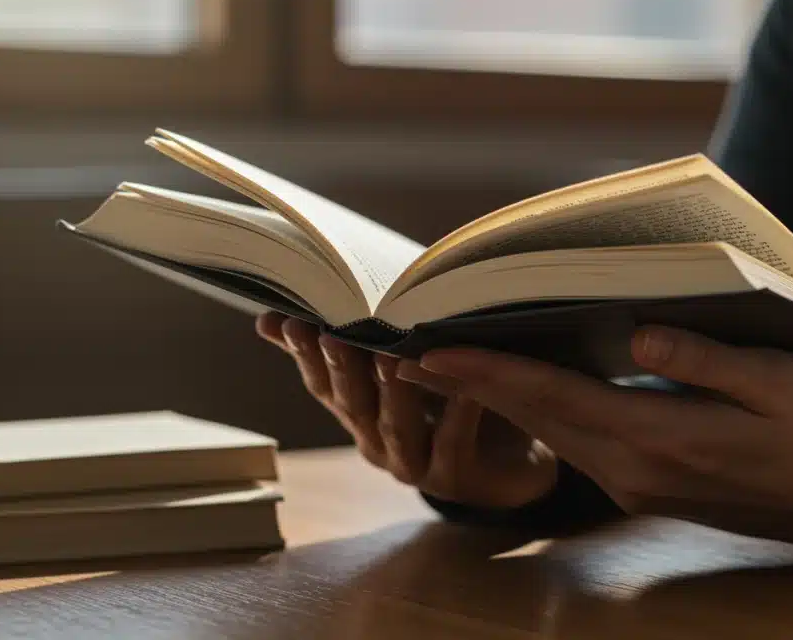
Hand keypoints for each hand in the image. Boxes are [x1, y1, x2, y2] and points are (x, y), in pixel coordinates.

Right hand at [256, 312, 557, 509]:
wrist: (512, 460)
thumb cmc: (452, 399)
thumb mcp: (402, 366)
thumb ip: (358, 342)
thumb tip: (279, 313)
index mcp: (360, 414)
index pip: (323, 383)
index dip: (303, 354)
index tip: (289, 320)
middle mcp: (377, 442)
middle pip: (352, 404)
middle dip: (340, 368)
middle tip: (331, 332)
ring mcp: (414, 465)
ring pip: (396, 428)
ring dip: (391, 392)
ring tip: (389, 355)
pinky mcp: (456, 479)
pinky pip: (452, 444)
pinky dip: (456, 415)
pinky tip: (465, 388)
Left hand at [414, 325, 792, 546]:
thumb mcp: (776, 382)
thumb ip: (704, 360)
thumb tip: (637, 334)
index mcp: (659, 440)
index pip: (554, 399)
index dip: (488, 374)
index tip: (432, 352)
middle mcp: (630, 468)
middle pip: (532, 419)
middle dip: (466, 386)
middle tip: (402, 352)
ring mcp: (630, 482)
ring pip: (544, 434)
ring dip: (490, 401)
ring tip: (437, 366)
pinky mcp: (636, 484)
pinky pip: (568, 444)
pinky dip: (528, 415)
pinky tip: (507, 389)